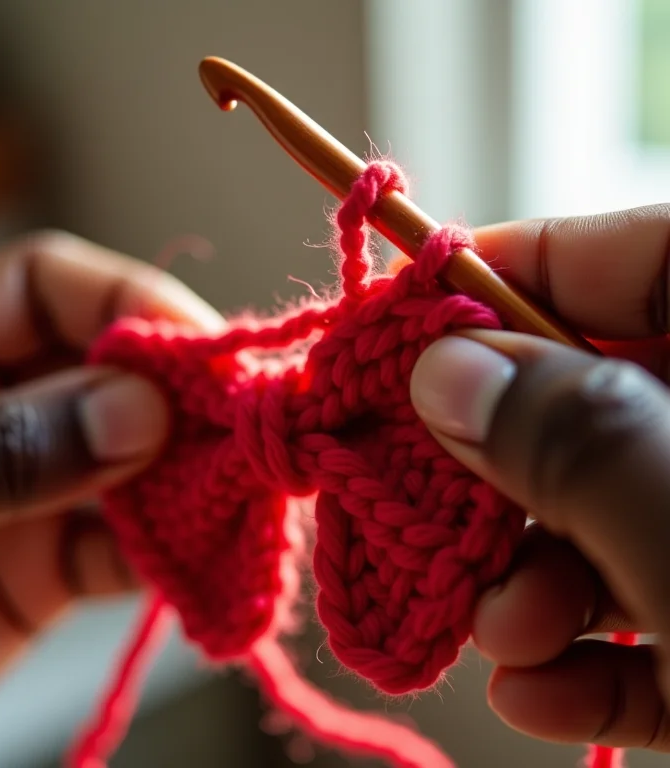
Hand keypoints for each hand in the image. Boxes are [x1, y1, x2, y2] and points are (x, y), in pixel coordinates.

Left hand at [0, 231, 222, 739]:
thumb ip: (4, 449)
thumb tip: (139, 410)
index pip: (49, 287)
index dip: (130, 303)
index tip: (202, 350)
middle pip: (108, 370)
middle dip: (179, 397)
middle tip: (243, 427)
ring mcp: (23, 487)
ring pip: (129, 459)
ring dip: (186, 477)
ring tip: (239, 494)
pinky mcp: (42, 566)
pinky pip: (121, 545)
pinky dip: (167, 552)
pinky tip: (200, 558)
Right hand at [409, 205, 669, 752]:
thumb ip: (581, 440)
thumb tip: (443, 369)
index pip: (629, 251)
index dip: (501, 275)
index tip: (401, 323)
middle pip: (602, 388)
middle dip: (505, 460)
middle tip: (431, 499)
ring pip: (617, 502)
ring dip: (536, 572)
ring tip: (502, 631)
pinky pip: (654, 598)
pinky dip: (590, 649)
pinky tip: (545, 690)